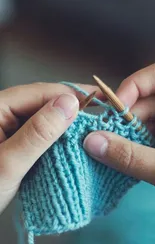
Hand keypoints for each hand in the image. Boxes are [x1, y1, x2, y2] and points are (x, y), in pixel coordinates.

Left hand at [0, 82, 100, 212]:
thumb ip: (37, 133)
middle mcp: (3, 112)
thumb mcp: (9, 163)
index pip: (40, 92)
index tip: (100, 101)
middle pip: (43, 101)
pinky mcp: (15, 141)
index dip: (71, 95)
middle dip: (71, 107)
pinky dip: (57, 136)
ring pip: (44, 117)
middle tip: (101, 114)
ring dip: (66, 122)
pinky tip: (72, 140)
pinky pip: (40, 132)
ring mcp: (9, 126)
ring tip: (91, 127)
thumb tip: (69, 104)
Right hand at [84, 64, 154, 184]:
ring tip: (109, 148)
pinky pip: (149, 132)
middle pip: (145, 99)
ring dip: (127, 133)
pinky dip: (136, 143)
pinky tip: (124, 155)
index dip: (133, 86)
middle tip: (103, 136)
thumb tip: (91, 143)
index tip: (114, 110)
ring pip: (145, 118)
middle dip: (123, 118)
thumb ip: (132, 156)